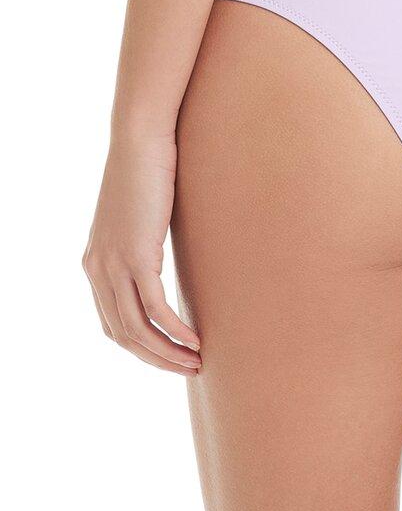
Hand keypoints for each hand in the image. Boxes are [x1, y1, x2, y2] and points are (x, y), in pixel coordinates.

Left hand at [82, 134, 200, 375]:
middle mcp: (97, 270)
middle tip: (188, 369)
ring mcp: (113, 266)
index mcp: (95, 264)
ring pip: (137, 330)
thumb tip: (166, 255)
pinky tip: (197, 339)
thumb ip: (144, 241)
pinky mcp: (135, 257)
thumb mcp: (140, 216)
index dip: (142, 347)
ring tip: (197, 362)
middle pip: (123, 335)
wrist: (140, 141)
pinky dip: (176, 331)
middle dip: (156, 359)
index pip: (113, 324)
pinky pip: (155, 310)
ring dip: (168, 353)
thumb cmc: (147, 171)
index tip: (172, 355)